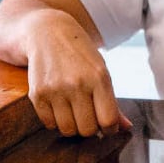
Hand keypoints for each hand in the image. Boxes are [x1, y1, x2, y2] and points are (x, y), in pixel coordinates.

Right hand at [26, 16, 131, 136]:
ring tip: (74, 110)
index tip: (107, 125)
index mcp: (99, 77)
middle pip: (87, 130)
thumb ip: (113, 102)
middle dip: (90, 127)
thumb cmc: (81, 55)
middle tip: (88, 115)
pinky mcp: (37, 94)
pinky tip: (59, 105)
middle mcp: (77, 84)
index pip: (108, 120)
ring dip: (72, 125)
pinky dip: (55, 120)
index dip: (109, 129)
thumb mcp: (101, 71)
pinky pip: (49, 124)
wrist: (48, 32)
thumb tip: (127, 128)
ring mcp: (55, 89)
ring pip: (68, 130)